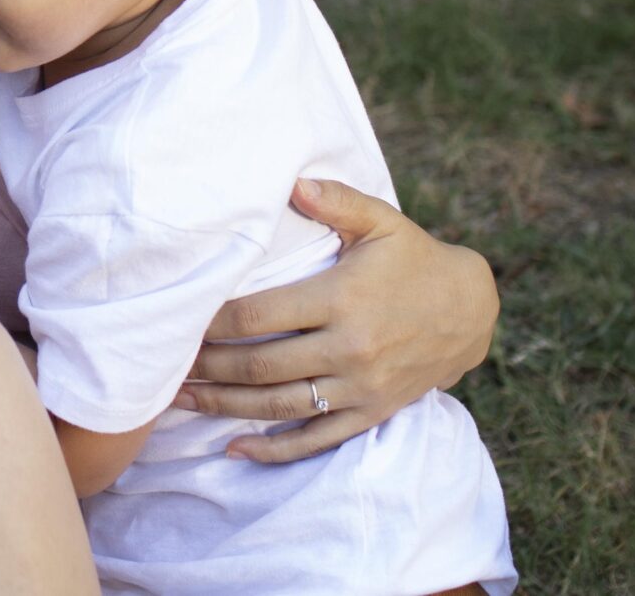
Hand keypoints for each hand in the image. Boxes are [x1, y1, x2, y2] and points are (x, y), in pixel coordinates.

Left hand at [174, 178, 498, 463]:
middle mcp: (349, 348)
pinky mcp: (371, 412)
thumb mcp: (383, 222)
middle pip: (261, 365)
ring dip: (225, 407)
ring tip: (180, 401)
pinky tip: (235, 449)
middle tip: (162, 364)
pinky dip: (275, 450)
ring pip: (280, 405)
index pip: (260, 314)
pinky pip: (317, 438)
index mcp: (342, 298)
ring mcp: (360, 387)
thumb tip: (294, 184)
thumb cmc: (415, 259)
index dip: (213, 321)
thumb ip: (337, 202)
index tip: (177, 318)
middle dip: (208, 366)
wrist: (471, 311)